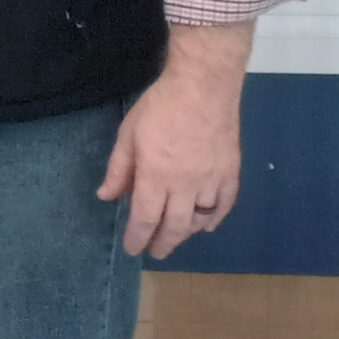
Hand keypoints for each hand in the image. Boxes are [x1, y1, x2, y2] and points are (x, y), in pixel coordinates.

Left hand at [98, 21, 249, 260]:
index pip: (145, 217)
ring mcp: (212, 180)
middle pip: (174, 226)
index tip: (133, 248)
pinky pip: (224, 205)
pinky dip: (215, 219)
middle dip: (162, 243)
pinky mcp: (231, 173)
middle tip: (154, 251)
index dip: (138, 237)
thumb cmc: (160, 107)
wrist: (203, 86)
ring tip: (175, 236)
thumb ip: (119, 169)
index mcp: (155, 176)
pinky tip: (206, 225)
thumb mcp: (128, 135)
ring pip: (200, 219)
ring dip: (186, 233)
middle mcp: (185, 185)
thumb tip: (107, 197)